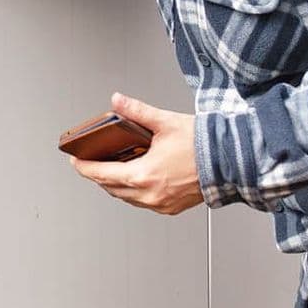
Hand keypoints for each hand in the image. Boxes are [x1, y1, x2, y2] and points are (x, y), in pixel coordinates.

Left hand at [69, 92, 204, 215]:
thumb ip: (137, 111)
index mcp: (143, 175)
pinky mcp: (172, 207)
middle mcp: (150, 195)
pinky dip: (135, 191)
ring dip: (116, 184)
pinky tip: (138, 176)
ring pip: (127, 197)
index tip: (75, 161)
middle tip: (92, 162)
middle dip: (99, 175)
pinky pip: (143, 202)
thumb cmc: (203, 145)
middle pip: (111, 188)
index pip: (101, 175)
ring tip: (114, 167)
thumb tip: (118, 100)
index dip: (85, 168)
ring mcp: (161, 204)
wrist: (231, 162)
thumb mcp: (165, 122)